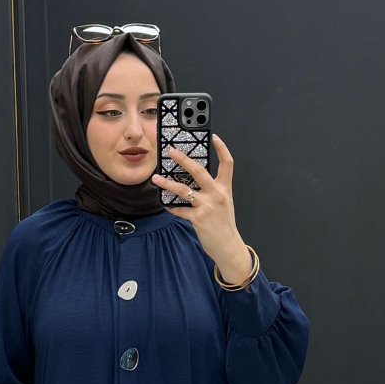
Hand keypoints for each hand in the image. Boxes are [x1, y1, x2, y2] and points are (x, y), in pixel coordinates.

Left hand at [151, 133, 245, 269]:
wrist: (228, 246)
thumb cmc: (224, 225)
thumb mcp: (224, 203)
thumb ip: (213, 191)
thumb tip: (194, 181)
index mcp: (224, 188)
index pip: (227, 163)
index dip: (222, 148)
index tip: (214, 137)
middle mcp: (216, 194)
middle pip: (199, 171)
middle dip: (183, 159)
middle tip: (171, 151)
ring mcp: (207, 206)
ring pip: (183, 190)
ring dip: (167, 183)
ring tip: (156, 178)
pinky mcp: (198, 219)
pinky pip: (179, 210)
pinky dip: (171, 207)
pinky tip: (165, 204)